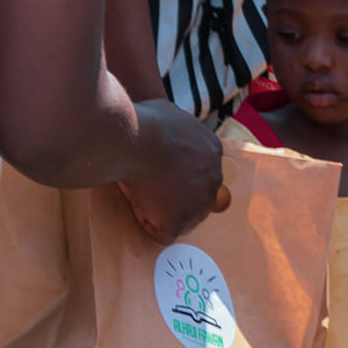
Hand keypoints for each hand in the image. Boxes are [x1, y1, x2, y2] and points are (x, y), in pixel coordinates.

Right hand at [119, 100, 226, 242]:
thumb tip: (170, 130)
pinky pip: (164, 233)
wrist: (133, 139)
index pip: (201, 171)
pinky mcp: (179, 221)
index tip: (159, 169)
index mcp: (213, 150)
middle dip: (175, 195)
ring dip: (163, 212)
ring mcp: (199, 203)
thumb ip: (180, 129)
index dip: (178, 173)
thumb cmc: (146, 123)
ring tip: (140, 195)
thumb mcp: (172, 114)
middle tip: (150, 186)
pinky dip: (148, 223)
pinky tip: (136, 206)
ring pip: (184, 218)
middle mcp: (214, 178)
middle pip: (197, 197)